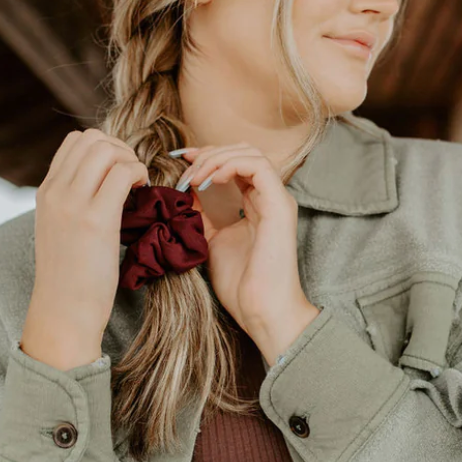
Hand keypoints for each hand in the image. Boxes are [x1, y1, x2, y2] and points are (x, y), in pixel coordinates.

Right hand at [24, 128, 148, 366]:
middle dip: (120, 149)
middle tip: (134, 178)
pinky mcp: (95, 219)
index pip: (74, 142)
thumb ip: (72, 205)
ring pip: (106, 149)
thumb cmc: (71, 280)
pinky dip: (139, 175)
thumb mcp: (61, 232)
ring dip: (130, 160)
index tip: (119, 172)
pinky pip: (123, 173)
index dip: (105, 148)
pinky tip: (143, 195)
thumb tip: (101, 188)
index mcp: (46, 192)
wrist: (64, 312)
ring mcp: (72, 203)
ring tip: (138, 186)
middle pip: (91, 138)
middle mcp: (56, 192)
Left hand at [173, 142, 319, 357]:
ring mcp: (277, 200)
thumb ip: (203, 215)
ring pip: (250, 153)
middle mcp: (270, 198)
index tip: (182, 161)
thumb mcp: (212, 241)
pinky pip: (257, 166)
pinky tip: (209, 181)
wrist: (260, 309)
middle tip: (184, 167)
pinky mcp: (279, 206)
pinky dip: (229, 166)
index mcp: (257, 205)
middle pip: (243, 151)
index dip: (208, 156)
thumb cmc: (241, 285)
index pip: (236, 163)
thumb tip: (185, 192)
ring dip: (216, 158)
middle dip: (210, 153)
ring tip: (194, 177)